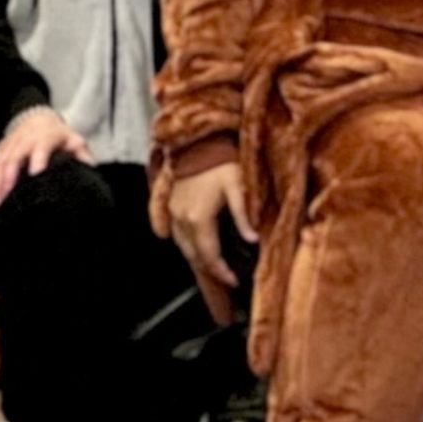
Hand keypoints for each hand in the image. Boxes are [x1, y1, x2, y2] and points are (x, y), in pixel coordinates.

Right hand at [0, 107, 93, 206]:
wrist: (38, 117)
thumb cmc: (57, 135)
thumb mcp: (73, 140)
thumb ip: (81, 154)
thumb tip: (89, 168)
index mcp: (45, 137)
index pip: (41, 147)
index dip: (38, 160)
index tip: (36, 176)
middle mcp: (25, 139)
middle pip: (13, 157)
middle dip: (8, 178)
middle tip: (7, 199)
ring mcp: (10, 143)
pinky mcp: (0, 148)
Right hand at [166, 162, 256, 292]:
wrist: (196, 141)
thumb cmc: (219, 162)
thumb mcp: (238, 186)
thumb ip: (243, 215)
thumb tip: (253, 240)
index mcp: (199, 218)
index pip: (209, 256)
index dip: (221, 272)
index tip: (234, 280)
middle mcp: (182, 218)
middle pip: (194, 255)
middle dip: (210, 270)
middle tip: (226, 277)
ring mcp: (173, 211)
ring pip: (182, 246)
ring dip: (197, 259)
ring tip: (213, 265)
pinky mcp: (169, 203)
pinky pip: (174, 233)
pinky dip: (185, 244)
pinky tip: (195, 246)